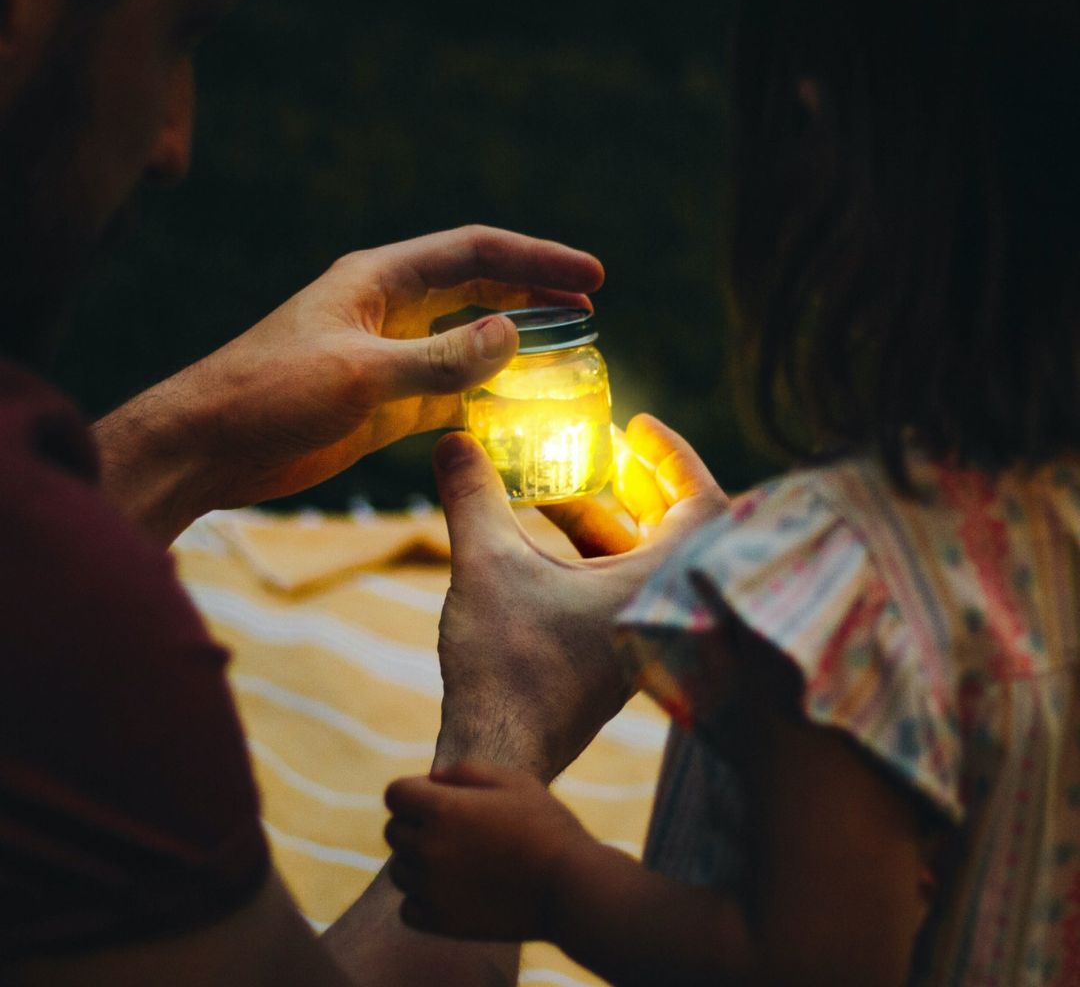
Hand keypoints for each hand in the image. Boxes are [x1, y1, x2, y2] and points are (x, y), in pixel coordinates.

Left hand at [94, 226, 602, 542]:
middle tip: (591, 304)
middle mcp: (391, 309)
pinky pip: (452, 387)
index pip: (475, 253)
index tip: (590, 275)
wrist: (210, 446)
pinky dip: (487, 391)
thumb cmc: (269, 393)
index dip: (536, 258)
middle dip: (535, 291)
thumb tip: (511, 335)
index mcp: (381, 279)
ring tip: (568, 348)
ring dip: (515, 341)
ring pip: (468, 339)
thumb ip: (439, 358)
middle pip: (479, 288)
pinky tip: (519, 400)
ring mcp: (391, 355)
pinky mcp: (386, 401)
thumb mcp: (359, 373)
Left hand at [384, 761, 592, 941]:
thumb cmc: (545, 825)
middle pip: (394, 831)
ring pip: (400, 870)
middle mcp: (428, 848)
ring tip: (458, 859)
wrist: (569, 886)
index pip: (395, 794)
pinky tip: (452, 889)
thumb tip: (432, 780)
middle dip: (415, 823)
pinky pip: (409, 907)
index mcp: (443, 808)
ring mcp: (432, 888)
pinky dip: (423, 898)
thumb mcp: (512, 780)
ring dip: (418, 861)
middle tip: (454, 829)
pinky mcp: (441, 922)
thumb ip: (466, 771)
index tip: (437, 797)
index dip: (413, 791)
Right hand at [432, 414, 727, 782]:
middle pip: (674, 527)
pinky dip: (594, 551)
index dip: (674, 457)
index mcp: (657, 588)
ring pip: (641, 557)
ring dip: (607, 515)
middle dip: (638, 480)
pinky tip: (546, 527)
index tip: (638, 424)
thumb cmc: (506, 666)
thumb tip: (451, 439)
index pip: (702, 504)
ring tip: (562, 477)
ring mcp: (640, 635)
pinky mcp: (616, 652)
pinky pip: (620, 584)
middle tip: (606, 445)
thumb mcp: (486, 564)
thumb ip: (473, 496)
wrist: (498, 754)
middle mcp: (662, 611)